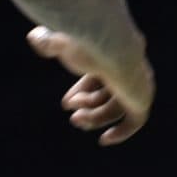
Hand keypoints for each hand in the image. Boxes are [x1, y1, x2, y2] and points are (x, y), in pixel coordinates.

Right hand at [28, 25, 153, 146]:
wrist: (109, 44)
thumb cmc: (84, 41)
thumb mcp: (61, 42)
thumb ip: (48, 42)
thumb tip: (34, 36)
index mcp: (112, 52)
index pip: (100, 75)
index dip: (82, 91)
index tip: (67, 103)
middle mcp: (128, 67)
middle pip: (108, 94)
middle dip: (87, 106)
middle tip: (73, 116)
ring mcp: (138, 83)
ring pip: (116, 108)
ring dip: (94, 118)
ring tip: (78, 117)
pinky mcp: (143, 98)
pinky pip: (135, 121)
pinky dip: (121, 133)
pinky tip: (105, 139)